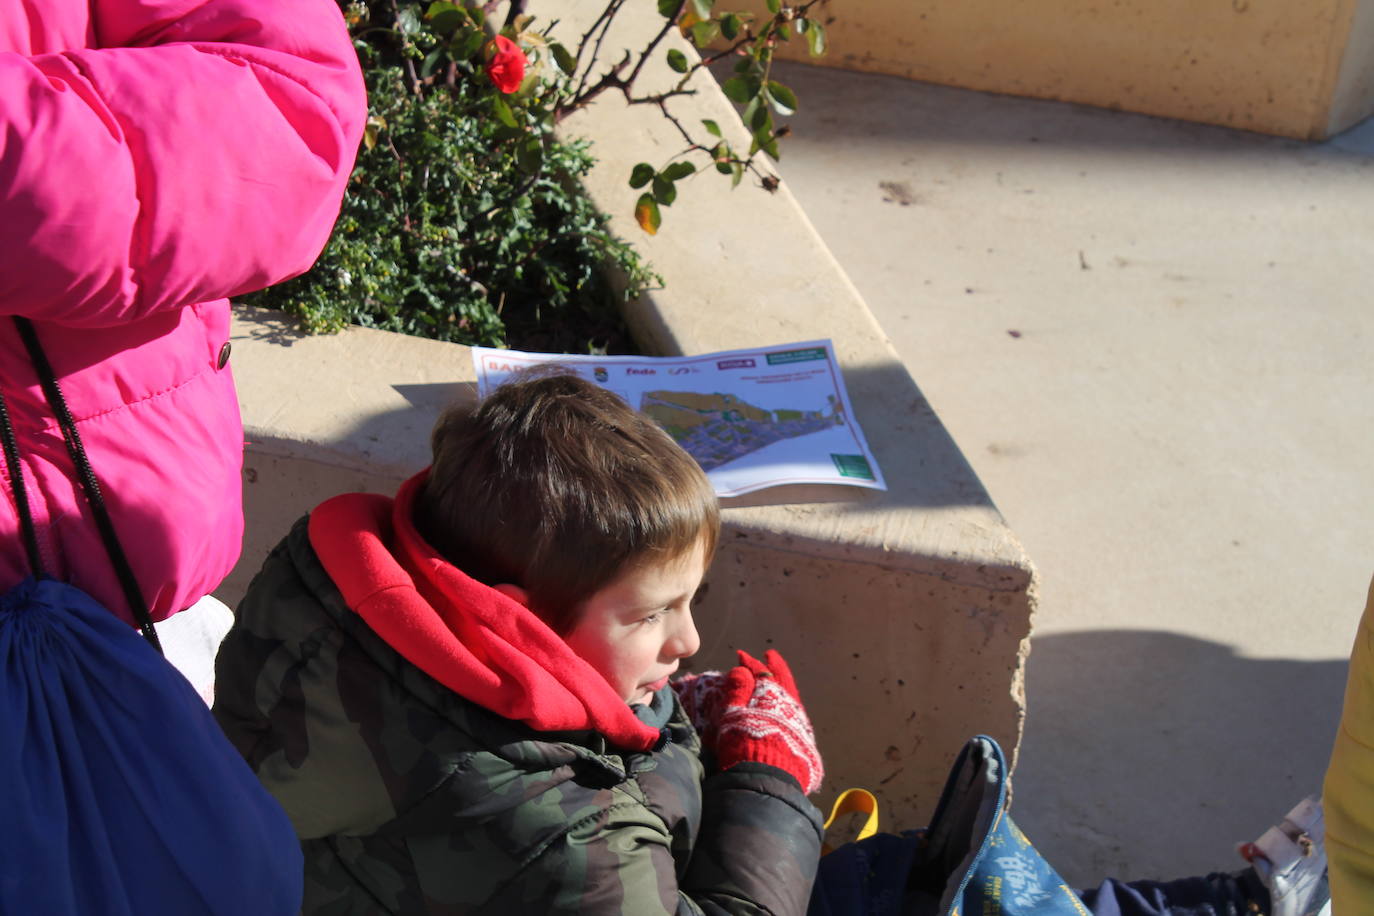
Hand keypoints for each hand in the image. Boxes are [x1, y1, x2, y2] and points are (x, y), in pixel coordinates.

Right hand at [683, 649, 822, 793]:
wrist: (768, 777)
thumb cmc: (746, 742)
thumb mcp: (734, 714)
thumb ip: (737, 690)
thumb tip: (742, 669)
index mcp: (772, 695)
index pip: (762, 672)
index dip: (750, 663)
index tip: (742, 655)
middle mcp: (790, 705)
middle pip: (783, 681)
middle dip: (773, 669)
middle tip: (769, 658)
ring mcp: (799, 723)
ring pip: (791, 698)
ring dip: (782, 688)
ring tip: (774, 682)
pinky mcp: (804, 740)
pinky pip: (794, 714)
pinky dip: (786, 706)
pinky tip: (782, 709)